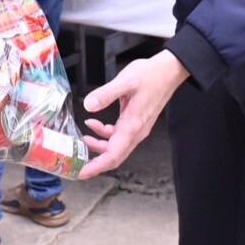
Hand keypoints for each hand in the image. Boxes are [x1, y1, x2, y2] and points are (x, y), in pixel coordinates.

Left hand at [78, 49, 188, 178]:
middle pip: (113, 156)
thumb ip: (105, 94)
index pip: (113, 155)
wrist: (169, 71)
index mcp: (133, 126)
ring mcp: (137, 128)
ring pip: (115, 146)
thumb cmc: (151, 75)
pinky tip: (93, 123)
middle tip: (75, 164)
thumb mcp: (125, 81)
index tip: (80, 173)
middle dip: (94, 162)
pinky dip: (103, 134)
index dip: (96, 167)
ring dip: (98, 146)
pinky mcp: (135, 121)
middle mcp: (136, 131)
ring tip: (81, 140)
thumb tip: (88, 105)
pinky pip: (118, 135)